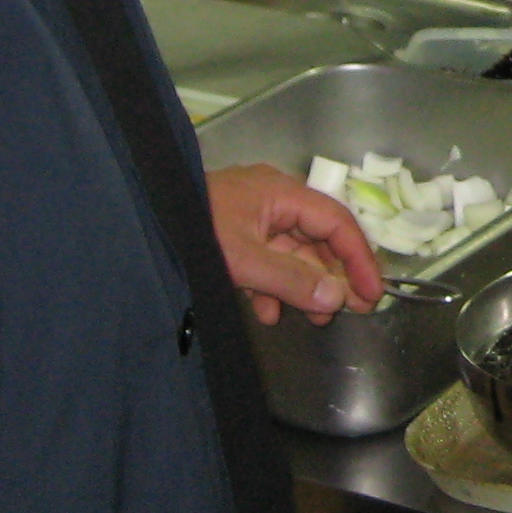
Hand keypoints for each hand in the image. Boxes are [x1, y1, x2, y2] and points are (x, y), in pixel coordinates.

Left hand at [207, 161, 384, 325]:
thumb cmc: (193, 229)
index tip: (373, 293)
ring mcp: (252, 217)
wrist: (137, 222)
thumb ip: (290, 280)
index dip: (359, 258)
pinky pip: (266, 259)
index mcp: (281, 194)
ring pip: (292, 252)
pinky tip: (269, 314)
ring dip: (305, 286)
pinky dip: (273, 286)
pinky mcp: (233, 234)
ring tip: (315, 318)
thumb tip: (337, 298)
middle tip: (351, 310)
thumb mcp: (243, 259)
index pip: (337, 222)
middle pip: (318, 238)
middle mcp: (272, 200)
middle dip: (334, 276)